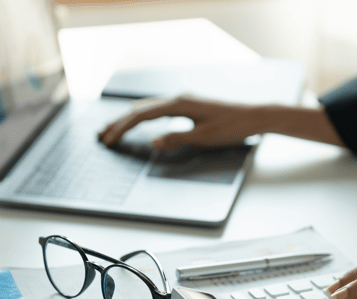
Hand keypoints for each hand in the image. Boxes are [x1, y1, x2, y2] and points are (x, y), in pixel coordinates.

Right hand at [98, 95, 343, 148]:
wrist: (253, 117)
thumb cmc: (231, 127)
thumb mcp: (203, 138)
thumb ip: (176, 139)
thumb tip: (154, 142)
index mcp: (179, 104)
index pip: (143, 115)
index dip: (123, 127)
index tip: (109, 138)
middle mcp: (179, 99)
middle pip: (141, 109)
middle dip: (120, 123)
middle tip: (103, 136)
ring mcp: (184, 101)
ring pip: (149, 108)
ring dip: (130, 119)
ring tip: (114, 130)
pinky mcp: (189, 106)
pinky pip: (159, 110)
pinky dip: (144, 117)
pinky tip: (139, 122)